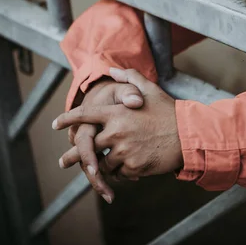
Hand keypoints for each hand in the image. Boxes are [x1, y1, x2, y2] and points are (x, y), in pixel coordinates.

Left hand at [54, 68, 182, 193]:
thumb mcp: (150, 89)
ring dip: (103, 164)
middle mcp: (116, 132)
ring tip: (106, 164)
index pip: (85, 115)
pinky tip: (127, 169)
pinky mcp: (133, 167)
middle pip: (87, 147)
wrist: (189, 136)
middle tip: (63, 162)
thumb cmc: (169, 112)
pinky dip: (120, 172)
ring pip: (103, 163)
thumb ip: (129, 79)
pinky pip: (119, 173)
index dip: (68, 120)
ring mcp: (124, 151)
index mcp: (116, 112)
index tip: (55, 124)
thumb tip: (113, 70)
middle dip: (73, 156)